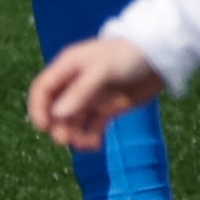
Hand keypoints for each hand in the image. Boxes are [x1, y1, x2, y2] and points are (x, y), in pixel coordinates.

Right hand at [28, 35, 167, 149]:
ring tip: (86, 143)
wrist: (161, 58)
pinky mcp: (106, 109)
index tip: (44, 127)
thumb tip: (57, 114)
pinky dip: (90, 138)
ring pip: (71, 122)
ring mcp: (91, 98)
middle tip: (67, 139)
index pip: (42, 89)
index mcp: (68, 68)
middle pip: (54, 110)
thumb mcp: (102, 71)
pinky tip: (97, 143)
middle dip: (57, 126)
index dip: (38, 108)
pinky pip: (90, 128)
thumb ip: (80, 91)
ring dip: (73, 135)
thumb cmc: (129, 55)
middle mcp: (75, 84)